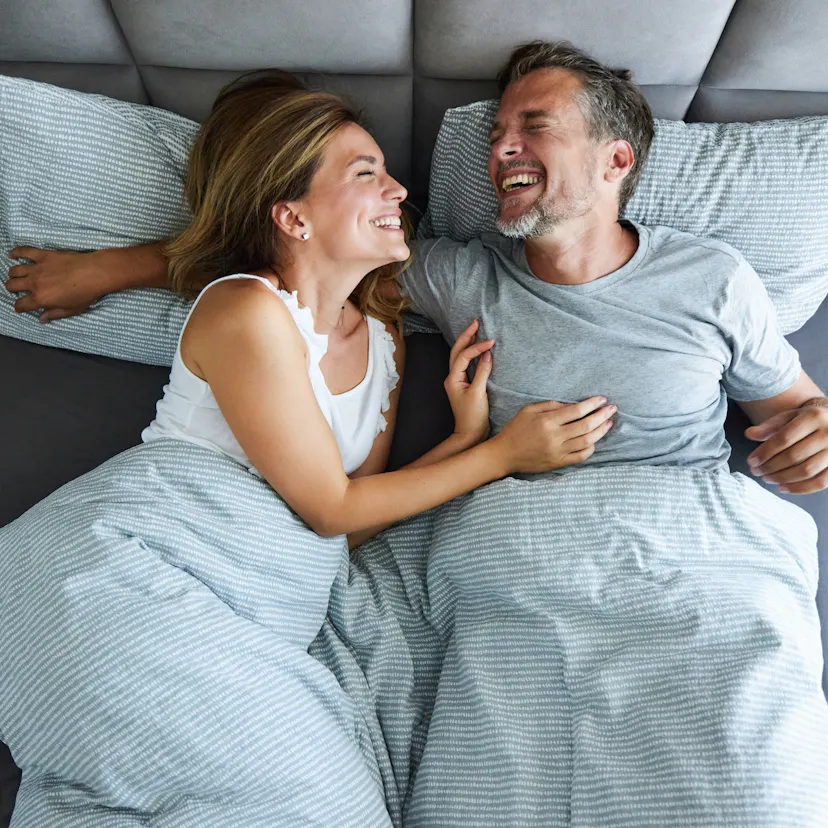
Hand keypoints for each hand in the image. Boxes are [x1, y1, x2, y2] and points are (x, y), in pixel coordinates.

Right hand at [5, 246, 109, 321]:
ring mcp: (38, 268)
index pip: (21, 304)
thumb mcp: (72, 310)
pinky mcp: (43, 255)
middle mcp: (35, 283)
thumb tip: (41, 319)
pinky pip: (24, 251)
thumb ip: (55, 314)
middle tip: (18, 290)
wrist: (95, 273)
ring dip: (13, 274)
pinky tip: (11, 255)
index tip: (22, 307)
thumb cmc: (86, 294)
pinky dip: (15, 252)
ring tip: (17, 276)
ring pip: (15, 270)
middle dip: (12, 289)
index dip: (19, 307)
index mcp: (41, 299)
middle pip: (12, 286)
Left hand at [444, 319, 494, 445]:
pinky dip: (472, 354)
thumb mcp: (479, 393)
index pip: (464, 356)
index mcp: (453, 379)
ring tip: (476, 330)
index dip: (477, 347)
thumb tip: (487, 353)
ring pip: (460, 356)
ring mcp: (457, 381)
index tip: (491, 342)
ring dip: (467, 343)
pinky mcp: (465, 384)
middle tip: (476, 323)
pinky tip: (478, 349)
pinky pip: (466, 364)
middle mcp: (452, 378)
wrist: (470, 434)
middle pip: (457, 351)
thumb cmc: (473, 417)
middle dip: (466, 336)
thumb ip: (483, 372)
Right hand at [493, 396, 615, 474]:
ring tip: (608, 423)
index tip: (602, 399)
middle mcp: (554, 437)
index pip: (576, 411)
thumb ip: (550, 405)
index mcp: (547, 421)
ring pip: (587, 441)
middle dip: (602, 416)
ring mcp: (557, 452)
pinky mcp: (558, 463)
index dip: (592, 404)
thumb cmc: (515, 429)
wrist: (504, 454)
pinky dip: (591, 448)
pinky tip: (595, 440)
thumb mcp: (528, 410)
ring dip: (601, 431)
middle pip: (586, 426)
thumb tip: (572, 405)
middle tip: (612, 409)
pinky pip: (580, 456)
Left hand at [745, 397, 827, 493]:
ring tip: (766, 478)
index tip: (751, 461)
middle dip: (770, 467)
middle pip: (794, 456)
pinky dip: (800, 488)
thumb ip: (768, 426)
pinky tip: (783, 487)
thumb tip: (748, 434)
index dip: (765, 452)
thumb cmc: (806, 420)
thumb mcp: (788, 417)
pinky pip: (821, 482)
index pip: (784, 438)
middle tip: (756, 471)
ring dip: (782, 478)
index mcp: (813, 417)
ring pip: (806, 470)